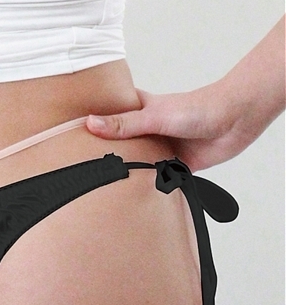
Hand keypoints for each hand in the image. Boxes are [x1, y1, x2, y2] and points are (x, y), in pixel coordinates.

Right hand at [84, 84, 252, 172]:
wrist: (235, 121)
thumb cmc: (198, 108)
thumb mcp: (153, 115)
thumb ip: (123, 124)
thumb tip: (90, 124)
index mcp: (139, 112)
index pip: (110, 117)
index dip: (92, 125)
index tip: (69, 134)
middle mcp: (147, 131)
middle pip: (120, 144)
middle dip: (105, 154)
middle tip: (78, 167)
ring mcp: (159, 149)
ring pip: (136, 163)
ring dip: (125, 172)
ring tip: (98, 186)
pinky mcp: (173, 166)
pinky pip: (154, 178)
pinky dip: (146, 185)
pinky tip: (129, 196)